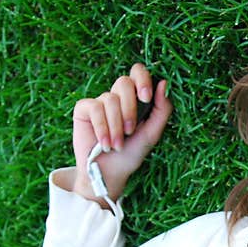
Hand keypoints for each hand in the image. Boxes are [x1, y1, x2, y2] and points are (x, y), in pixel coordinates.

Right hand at [71, 63, 172, 200]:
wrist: (110, 173)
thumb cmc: (131, 154)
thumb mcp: (152, 133)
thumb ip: (162, 109)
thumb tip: (164, 82)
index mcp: (135, 99)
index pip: (138, 72)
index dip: (142, 79)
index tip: (146, 98)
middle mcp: (117, 97)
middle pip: (123, 82)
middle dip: (129, 108)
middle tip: (130, 131)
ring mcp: (99, 102)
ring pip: (109, 99)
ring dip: (116, 126)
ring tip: (117, 145)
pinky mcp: (83, 110)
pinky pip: (94, 107)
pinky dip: (102, 127)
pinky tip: (104, 144)